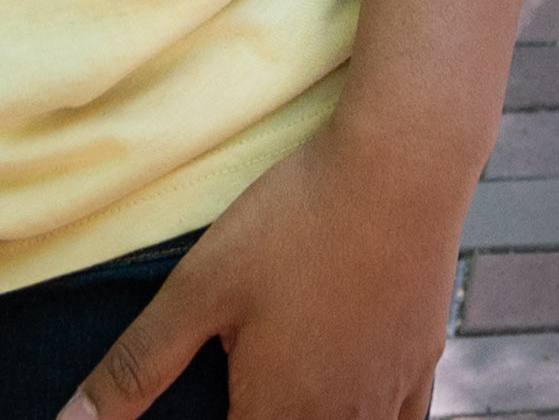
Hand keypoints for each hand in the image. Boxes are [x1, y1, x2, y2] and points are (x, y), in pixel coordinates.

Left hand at [66, 112, 473, 419]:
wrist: (402, 163)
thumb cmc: (295, 220)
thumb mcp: (199, 288)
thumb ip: (135, 366)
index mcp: (276, 411)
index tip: (211, 408)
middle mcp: (338, 417)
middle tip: (240, 395)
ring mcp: (388, 391)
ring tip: (284, 400)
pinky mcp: (423, 357)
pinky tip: (359, 404)